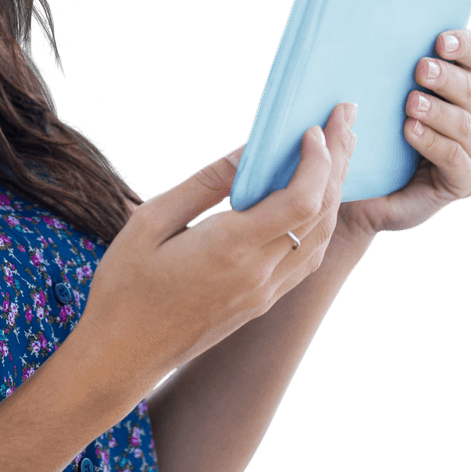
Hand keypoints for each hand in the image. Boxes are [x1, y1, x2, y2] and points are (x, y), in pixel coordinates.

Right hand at [71, 103, 357, 401]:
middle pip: (320, 212)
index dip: (316, 160)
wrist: (124, 353)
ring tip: (340, 150)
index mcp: (230, 248)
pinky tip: (318, 198)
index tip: (312, 126)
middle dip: (338, 161)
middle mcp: (259, 273)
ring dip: (335, 189)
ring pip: (320, 236)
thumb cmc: (126, 283)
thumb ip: (204, 184)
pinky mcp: (261, 302)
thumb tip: (247, 151)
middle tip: (346, 117)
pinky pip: (307, 256)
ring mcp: (264, 292)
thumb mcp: (152, 220)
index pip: (299, 199)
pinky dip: (321, 220)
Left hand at [335, 29, 470, 242]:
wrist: (353, 191)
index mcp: (453, 88)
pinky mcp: (463, 181)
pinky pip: (459, 161)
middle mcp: (469, 116)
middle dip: (448, 77)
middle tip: (420, 69)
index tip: (439, 40)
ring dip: (440, 112)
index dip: (465, 45)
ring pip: (468, 125)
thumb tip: (356, 34)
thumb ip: (375, 72)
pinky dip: (436, 144)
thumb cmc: (361, 136)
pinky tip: (412, 132)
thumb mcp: (368, 99)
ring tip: (411, 103)